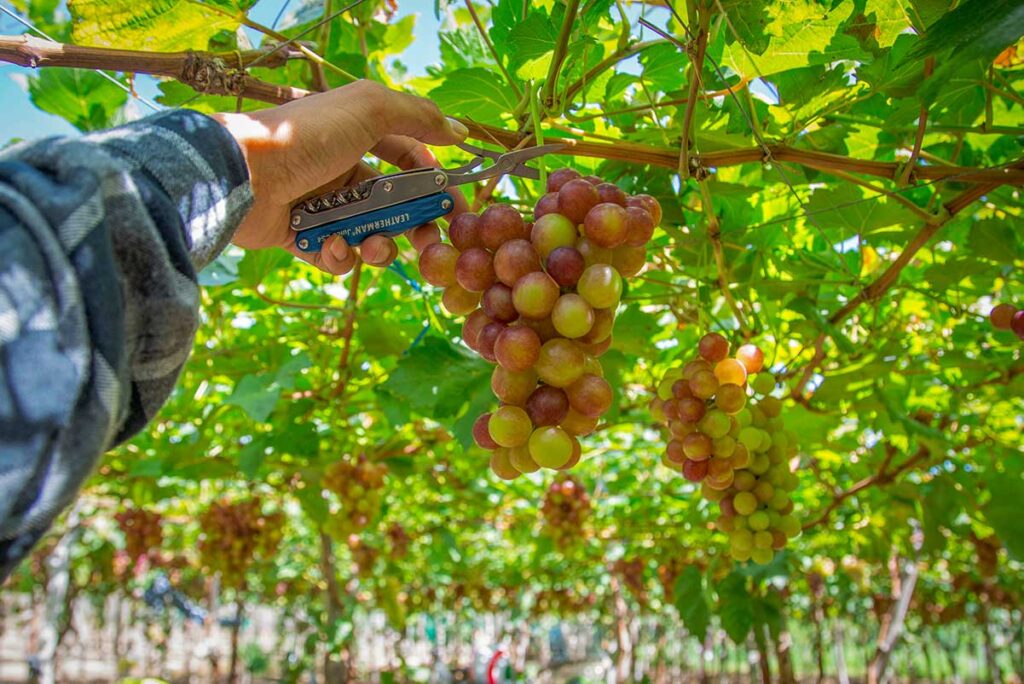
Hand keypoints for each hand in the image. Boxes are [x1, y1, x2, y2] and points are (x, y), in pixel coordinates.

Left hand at [212, 80, 468, 274]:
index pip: (407, 157)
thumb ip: (418, 117)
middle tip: (429, 242)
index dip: (433, 180)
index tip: (456, 206)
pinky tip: (330, 246)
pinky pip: (334, 256)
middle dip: (415, 225)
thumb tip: (461, 132)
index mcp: (356, 136)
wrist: (241, 173)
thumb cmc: (306, 137)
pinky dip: (338, 256)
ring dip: (378, 246)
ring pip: (367, 235)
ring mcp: (320, 205)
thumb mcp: (369, 110)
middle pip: (393, 204)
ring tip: (372, 247)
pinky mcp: (300, 237)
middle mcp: (340, 169)